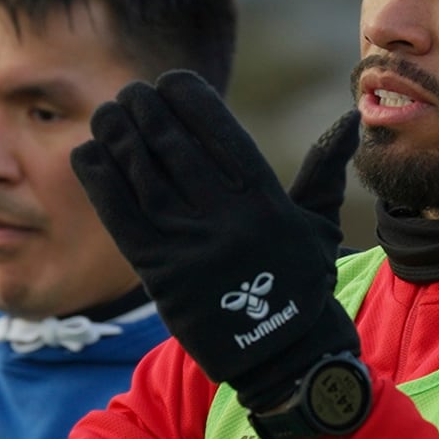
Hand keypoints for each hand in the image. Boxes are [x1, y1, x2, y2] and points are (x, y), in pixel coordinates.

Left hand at [70, 72, 359, 411]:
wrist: (282, 357)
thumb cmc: (301, 284)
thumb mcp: (319, 224)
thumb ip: (324, 169)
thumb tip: (348, 120)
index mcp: (266, 201)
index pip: (220, 131)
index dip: (189, 99)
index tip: (170, 81)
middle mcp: (228, 220)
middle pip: (174, 147)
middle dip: (146, 111)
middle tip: (130, 92)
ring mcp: (191, 248)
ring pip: (142, 176)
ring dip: (118, 137)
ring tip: (107, 114)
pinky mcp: (160, 275)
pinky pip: (120, 218)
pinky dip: (101, 182)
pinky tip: (89, 154)